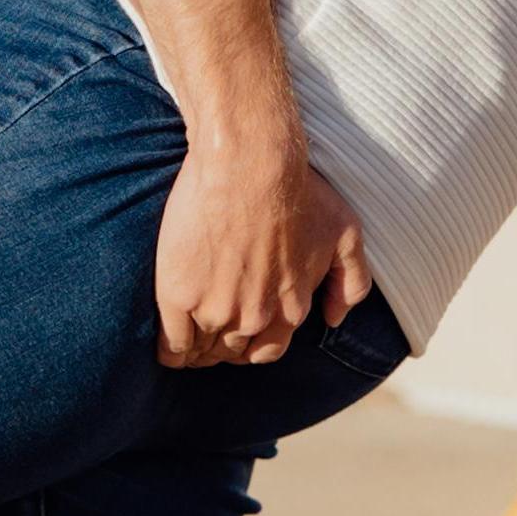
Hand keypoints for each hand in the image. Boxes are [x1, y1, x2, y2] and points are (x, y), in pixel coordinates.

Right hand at [153, 117, 376, 369]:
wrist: (250, 163)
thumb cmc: (299, 192)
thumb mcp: (345, 234)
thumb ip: (351, 282)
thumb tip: (334, 319)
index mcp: (291, 309)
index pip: (267, 350)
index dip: (250, 343)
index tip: (238, 332)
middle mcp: (255, 318)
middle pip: (232, 352)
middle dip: (221, 346)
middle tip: (208, 331)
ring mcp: (216, 310)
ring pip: (201, 350)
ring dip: (194, 349)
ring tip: (184, 337)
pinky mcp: (179, 296)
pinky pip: (171, 344)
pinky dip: (169, 350)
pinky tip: (165, 345)